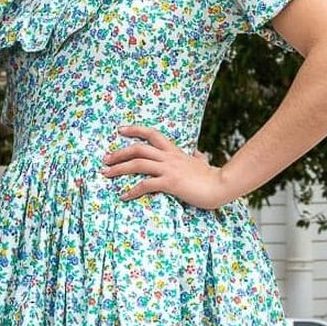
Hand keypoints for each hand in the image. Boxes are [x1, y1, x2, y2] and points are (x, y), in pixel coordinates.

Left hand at [101, 127, 228, 208]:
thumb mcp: (202, 163)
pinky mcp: (170, 183)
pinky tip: (124, 196)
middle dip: (118, 153)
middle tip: (105, 160)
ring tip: (106, 174)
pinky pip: (146, 185)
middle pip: (138, 149)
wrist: (221, 185)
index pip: (152, 134)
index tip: (120, 130)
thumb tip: (198, 154)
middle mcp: (169, 157)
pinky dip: (132, 190)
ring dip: (118, 168)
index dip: (134, 130)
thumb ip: (197, 158)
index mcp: (174, 152)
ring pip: (138, 164)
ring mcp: (169, 169)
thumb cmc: (212, 177)